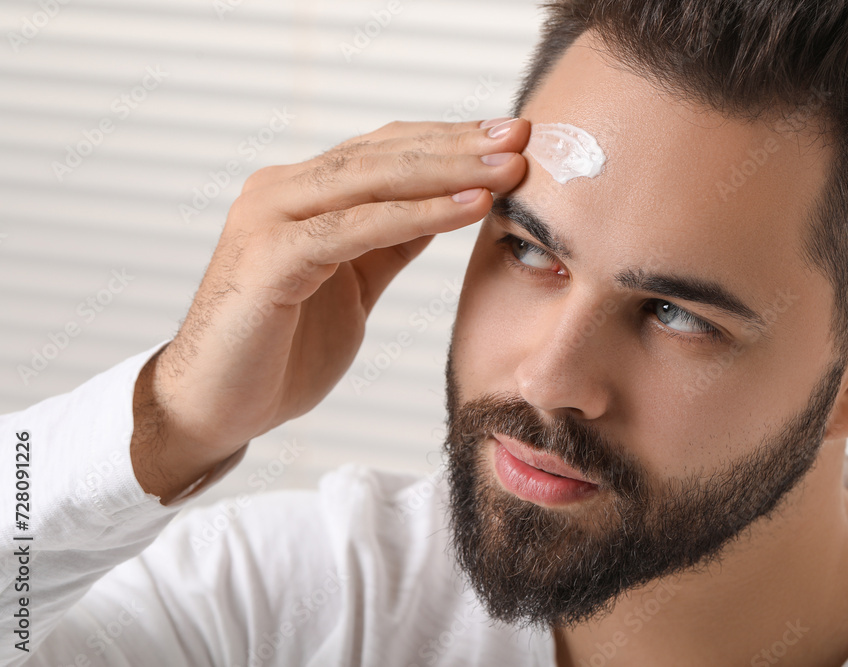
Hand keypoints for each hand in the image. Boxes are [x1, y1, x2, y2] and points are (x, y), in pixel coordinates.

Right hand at [131, 118, 529, 501]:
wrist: (217, 406)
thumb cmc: (280, 348)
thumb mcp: (352, 282)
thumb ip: (388, 242)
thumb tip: (446, 206)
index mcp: (301, 194)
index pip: (385, 151)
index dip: (449, 141)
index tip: (511, 137)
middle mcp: (282, 192)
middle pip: (384, 153)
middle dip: (460, 145)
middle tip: (523, 136)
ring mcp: (271, 218)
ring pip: (373, 179)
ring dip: (449, 170)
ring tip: (509, 166)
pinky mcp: (270, 257)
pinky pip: (357, 227)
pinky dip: (418, 215)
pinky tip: (468, 206)